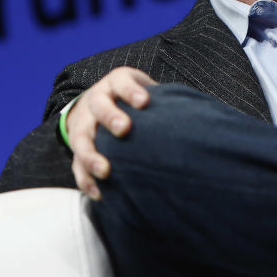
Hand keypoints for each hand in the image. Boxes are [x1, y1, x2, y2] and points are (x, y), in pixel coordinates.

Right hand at [66, 66, 156, 198]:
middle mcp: (96, 101)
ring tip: (106, 170)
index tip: (145, 101)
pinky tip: (99, 193)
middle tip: (124, 129)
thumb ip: (162, 98)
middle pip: (99, 107)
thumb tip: (199, 114)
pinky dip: (86, 179)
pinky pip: (76, 164)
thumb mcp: (144, 88)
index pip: (122, 83)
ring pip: (81, 139)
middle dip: (111, 117)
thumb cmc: (132, 96)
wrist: (96, 100)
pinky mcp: (78, 147)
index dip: (132, 91)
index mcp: (115, 83)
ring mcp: (83, 124)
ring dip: (91, 155)